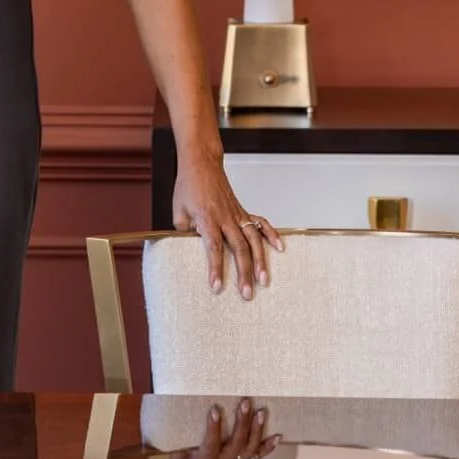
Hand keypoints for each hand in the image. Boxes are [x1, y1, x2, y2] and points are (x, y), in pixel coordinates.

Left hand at [173, 147, 281, 298]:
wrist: (202, 164)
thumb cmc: (188, 187)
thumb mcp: (178, 211)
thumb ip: (185, 233)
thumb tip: (192, 250)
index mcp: (207, 218)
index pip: (213, 248)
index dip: (215, 268)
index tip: (217, 287)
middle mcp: (225, 217)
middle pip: (238, 248)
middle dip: (244, 273)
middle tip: (247, 294)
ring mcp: (237, 214)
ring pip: (253, 239)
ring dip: (260, 261)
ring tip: (264, 280)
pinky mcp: (243, 211)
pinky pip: (261, 223)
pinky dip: (272, 234)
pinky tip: (280, 248)